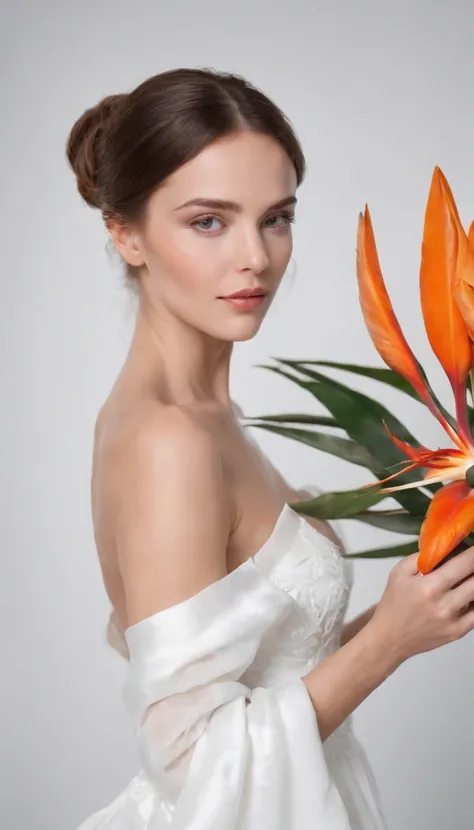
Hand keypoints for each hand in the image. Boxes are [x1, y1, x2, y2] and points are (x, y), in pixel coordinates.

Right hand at [367, 545, 473, 663]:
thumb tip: (442, 546)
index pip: (464, 564)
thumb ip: (420, 557)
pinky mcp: (459, 632)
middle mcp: (445, 604)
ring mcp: (454, 620)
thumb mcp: (398, 572)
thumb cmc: (393, 602)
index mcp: (429, 586)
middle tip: (470, 564)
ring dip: (473, 583)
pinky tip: (467, 595)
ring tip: (465, 579)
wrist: (390, 637)